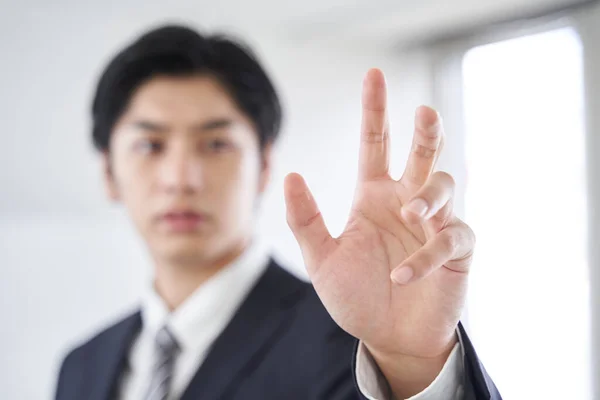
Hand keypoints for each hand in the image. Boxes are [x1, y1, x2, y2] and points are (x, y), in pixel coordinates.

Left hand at [284, 69, 474, 396]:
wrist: (387, 339)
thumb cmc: (356, 298)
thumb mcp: (322, 260)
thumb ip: (306, 220)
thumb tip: (292, 174)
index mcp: (373, 197)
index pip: (375, 144)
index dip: (374, 110)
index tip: (373, 74)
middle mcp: (405, 203)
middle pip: (421, 153)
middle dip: (425, 131)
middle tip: (423, 113)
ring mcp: (434, 225)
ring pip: (444, 185)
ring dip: (428, 195)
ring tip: (409, 215)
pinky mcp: (456, 251)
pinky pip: (451, 238)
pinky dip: (428, 254)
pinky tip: (404, 275)